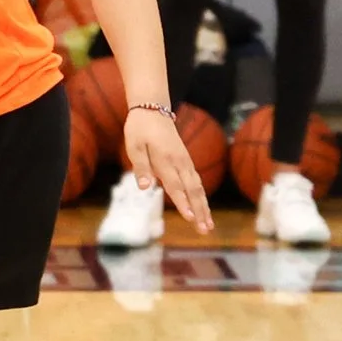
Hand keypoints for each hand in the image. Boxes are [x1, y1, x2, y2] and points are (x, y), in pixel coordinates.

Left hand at [123, 106, 213, 234]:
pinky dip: (201, 196)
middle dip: (200, 211)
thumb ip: (141, 167)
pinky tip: (203, 207)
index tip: (191, 218)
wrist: (153, 110)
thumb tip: (145, 187)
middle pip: (192, 190)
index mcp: (165, 160)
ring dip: (204, 206)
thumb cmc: (139, 129)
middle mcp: (179, 162)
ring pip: (198, 187)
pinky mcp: (186, 160)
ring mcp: (185, 161)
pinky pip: (196, 181)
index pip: (175, 186)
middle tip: (205, 230)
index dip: (182, 203)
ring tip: (208, 224)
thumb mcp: (133, 146)